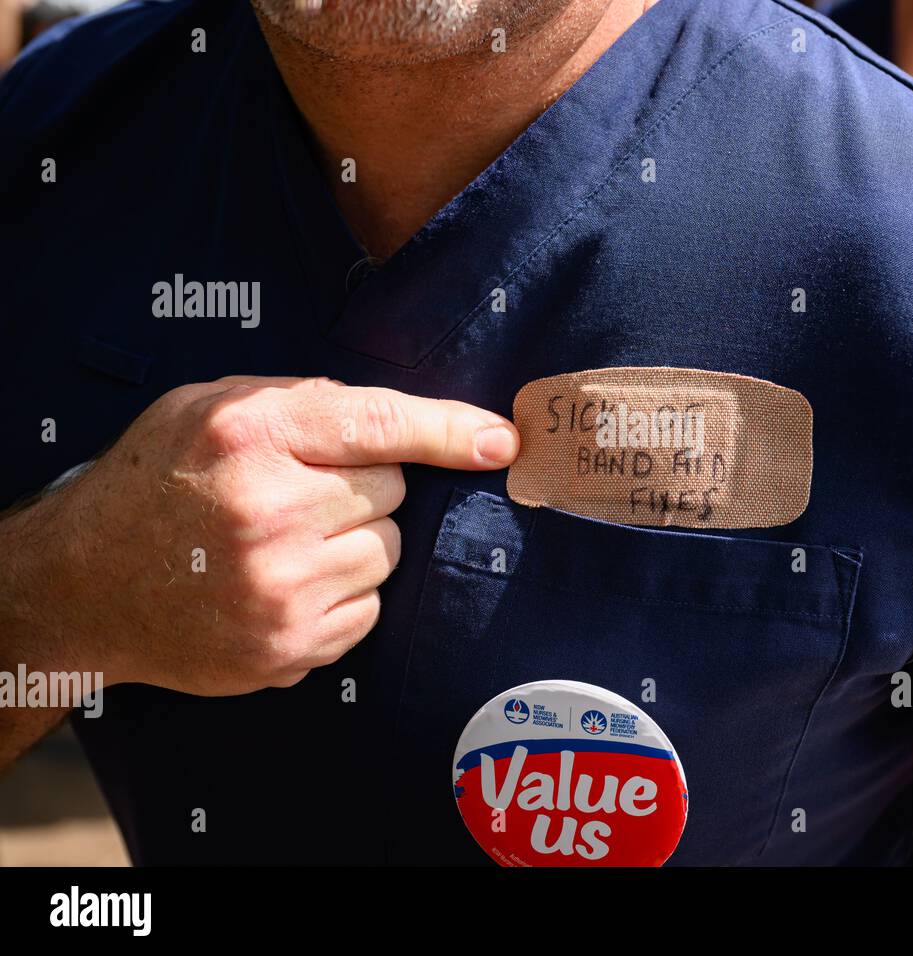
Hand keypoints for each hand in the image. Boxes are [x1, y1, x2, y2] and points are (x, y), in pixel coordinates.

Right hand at [31, 375, 517, 694]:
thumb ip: (305, 405)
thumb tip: (407, 424)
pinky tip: (286, 585)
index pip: (381, 423)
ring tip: (287, 543)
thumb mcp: (210, 409)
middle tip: (302, 496)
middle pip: (395, 492)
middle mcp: (270, 511)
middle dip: (366, 489)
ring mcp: (281, 589)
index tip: (502, 440)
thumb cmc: (157, 483)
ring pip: (387, 553)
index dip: (450, 431)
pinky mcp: (289, 648)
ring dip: (356, 544)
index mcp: (252, 435)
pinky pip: (369, 610)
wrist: (84, 586)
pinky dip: (343, 596)